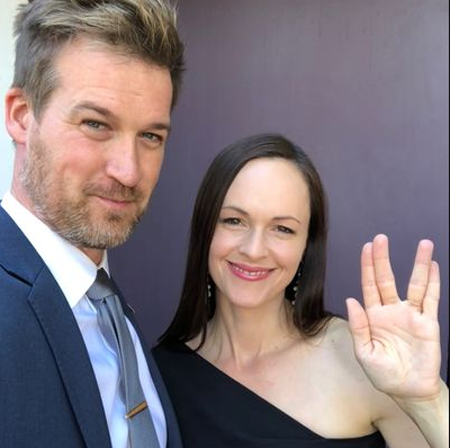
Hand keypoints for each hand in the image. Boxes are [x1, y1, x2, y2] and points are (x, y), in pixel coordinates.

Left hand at [346, 234, 441, 400]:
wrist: (409, 390)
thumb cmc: (384, 373)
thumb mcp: (364, 352)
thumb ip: (358, 326)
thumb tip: (350, 299)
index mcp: (373, 316)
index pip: (369, 285)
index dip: (367, 266)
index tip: (366, 247)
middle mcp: (391, 310)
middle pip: (387, 279)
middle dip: (384, 259)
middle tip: (381, 238)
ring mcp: (411, 315)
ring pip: (415, 284)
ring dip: (419, 265)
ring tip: (424, 245)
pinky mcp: (428, 323)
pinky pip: (431, 299)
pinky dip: (434, 282)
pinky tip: (434, 266)